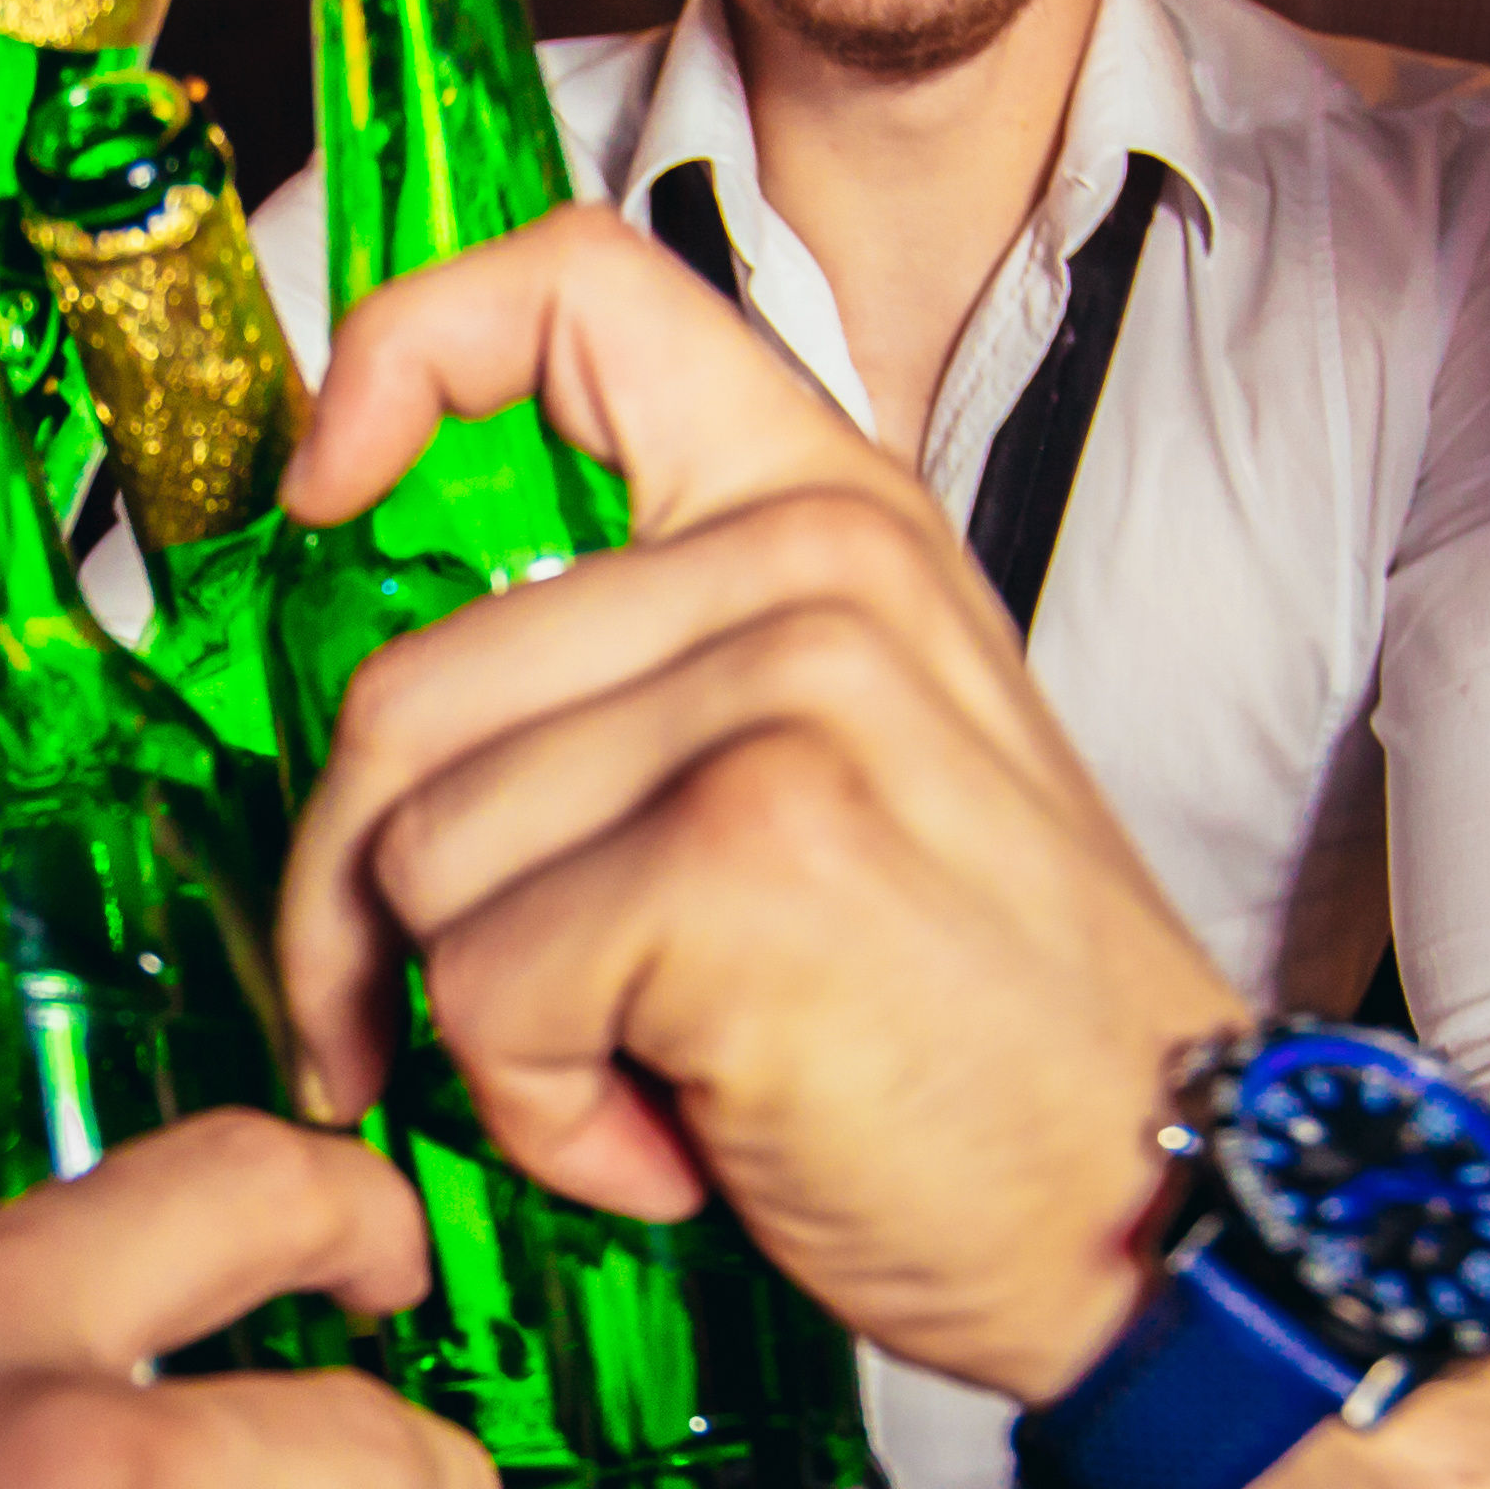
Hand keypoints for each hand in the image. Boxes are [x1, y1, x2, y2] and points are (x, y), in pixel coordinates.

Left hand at [272, 207, 1245, 1403]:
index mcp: (828, 508)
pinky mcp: (740, 858)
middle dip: (369, 908)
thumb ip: (658, 664)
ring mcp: (784, 701)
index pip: (573, 284)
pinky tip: (680, 1142)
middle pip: (406, 693)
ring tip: (657, 1078)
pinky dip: (539, 1116)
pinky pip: (480, 987)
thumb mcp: (851, 757)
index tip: (324, 497)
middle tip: (464, 1033)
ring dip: (491, 1034)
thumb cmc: (972, 1025)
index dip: (398, 351)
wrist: (1164, 1204)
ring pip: (420, 856)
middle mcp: (813, 568)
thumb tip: (379, 718)